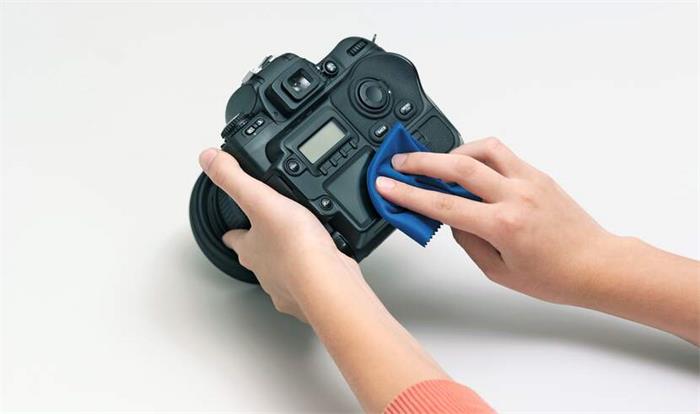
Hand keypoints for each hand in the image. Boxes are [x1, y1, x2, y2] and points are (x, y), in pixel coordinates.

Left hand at [199, 148, 359, 320]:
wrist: (327, 280)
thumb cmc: (294, 247)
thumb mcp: (260, 200)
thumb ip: (234, 178)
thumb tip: (208, 158)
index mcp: (251, 248)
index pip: (233, 239)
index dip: (231, 232)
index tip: (229, 230)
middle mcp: (266, 270)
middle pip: (258, 257)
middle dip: (261, 247)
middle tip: (267, 236)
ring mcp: (290, 283)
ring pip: (283, 271)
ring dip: (288, 260)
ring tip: (298, 246)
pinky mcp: (315, 288)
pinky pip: (312, 278)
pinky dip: (315, 270)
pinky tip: (324, 260)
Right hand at [374, 137, 612, 304]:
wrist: (596, 264)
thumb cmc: (555, 275)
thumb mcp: (498, 271)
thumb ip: (469, 241)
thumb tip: (450, 217)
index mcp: (503, 225)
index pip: (443, 203)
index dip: (408, 194)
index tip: (387, 185)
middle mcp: (515, 196)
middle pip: (457, 165)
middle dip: (421, 161)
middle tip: (398, 161)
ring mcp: (528, 180)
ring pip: (482, 149)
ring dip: (452, 151)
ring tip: (436, 163)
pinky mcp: (537, 174)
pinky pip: (501, 154)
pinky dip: (477, 154)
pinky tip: (468, 166)